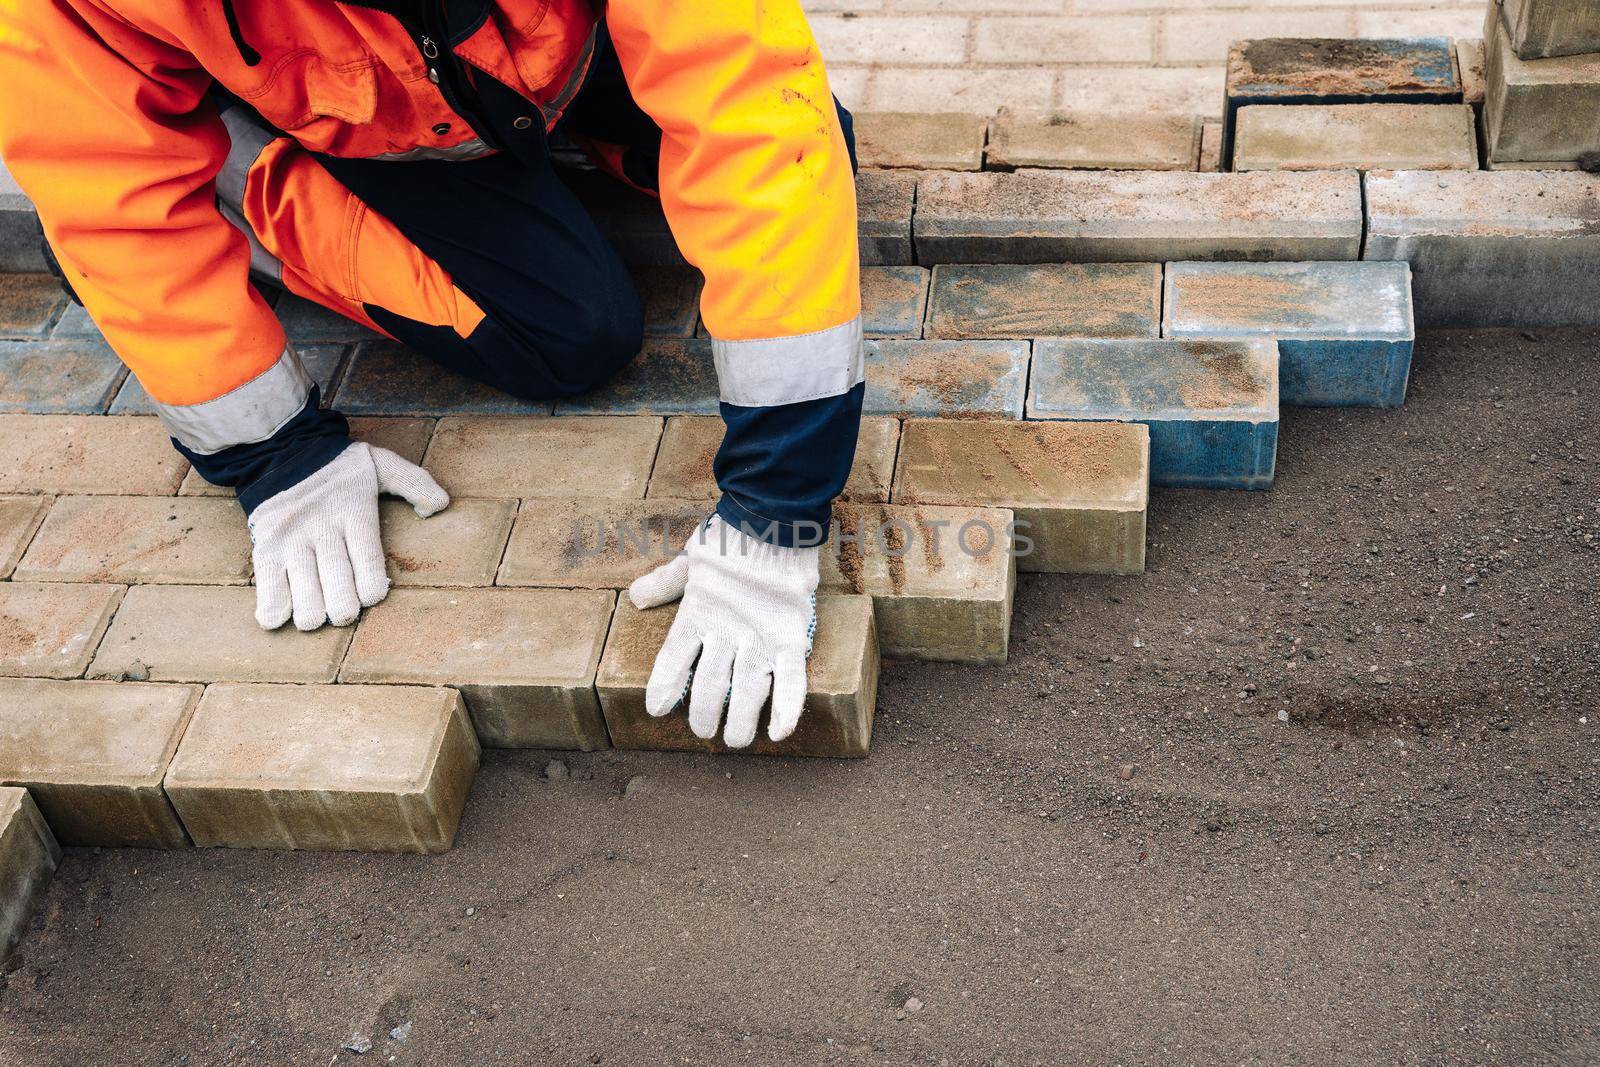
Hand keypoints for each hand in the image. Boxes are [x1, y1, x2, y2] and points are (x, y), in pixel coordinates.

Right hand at [249, 441, 448, 630]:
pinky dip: (273, 608)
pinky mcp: (265, 546)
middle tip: (345, 612)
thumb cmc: (338, 466)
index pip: (367, 561)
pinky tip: (279, 619)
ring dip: (311, 612)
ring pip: (303, 592)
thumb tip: (439, 506)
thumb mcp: (380, 463)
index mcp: (354, 512)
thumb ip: (414, 481)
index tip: (371, 595)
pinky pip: (268, 586)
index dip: (370, 586)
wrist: (281, 450)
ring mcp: (291, 539)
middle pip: (337, 583)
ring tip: (316, 617)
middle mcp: (322, 528)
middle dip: (343, 606)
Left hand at [627, 515, 817, 747]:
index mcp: (697, 614)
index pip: (672, 661)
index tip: (656, 710)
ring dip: (739, 722)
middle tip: (703, 729)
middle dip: (703, 714)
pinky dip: (786, 710)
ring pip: (746, 693)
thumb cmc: (731, 538)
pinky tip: (778, 733)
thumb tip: (636, 595)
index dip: (664, 687)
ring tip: (735, 740)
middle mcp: (725, 632)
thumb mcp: (691, 559)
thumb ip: (665, 582)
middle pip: (708, 686)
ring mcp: (759, 638)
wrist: (775, 518)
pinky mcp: (791, 638)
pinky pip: (791, 681)